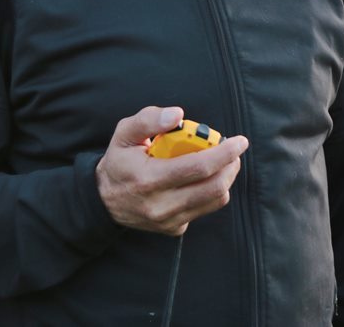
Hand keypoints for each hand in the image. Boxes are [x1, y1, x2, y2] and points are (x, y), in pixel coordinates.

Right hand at [95, 106, 248, 235]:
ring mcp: (167, 221)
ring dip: (225, 178)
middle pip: (213, 188)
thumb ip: (149, 119)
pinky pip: (204, 210)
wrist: (103, 199)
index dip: (224, 153)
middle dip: (231, 165)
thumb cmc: (120, 161)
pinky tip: (200, 179)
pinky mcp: (173, 229)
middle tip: (233, 150)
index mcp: (148, 179)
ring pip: (215, 200)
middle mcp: (159, 205)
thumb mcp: (124, 133)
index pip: (198, 168)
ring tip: (221, 162)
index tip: (240, 141)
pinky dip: (210, 191)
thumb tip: (178, 114)